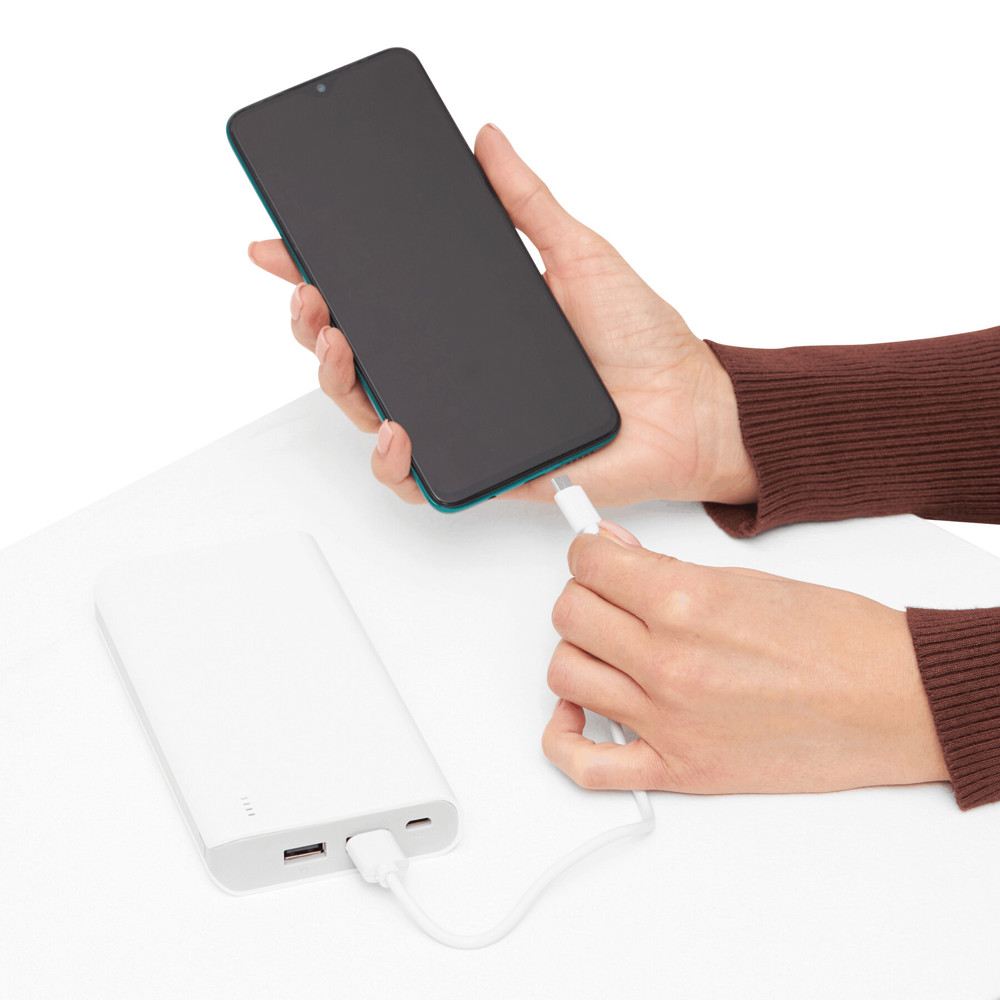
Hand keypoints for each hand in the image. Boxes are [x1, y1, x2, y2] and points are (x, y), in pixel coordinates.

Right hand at [248, 123, 755, 506]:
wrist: (687, 408)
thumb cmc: (642, 340)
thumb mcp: (579, 252)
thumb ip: (526, 201)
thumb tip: (487, 138)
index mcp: (469, 324)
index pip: (381, 298)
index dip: (324, 274)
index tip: (284, 246)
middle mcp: (457, 375)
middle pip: (360, 358)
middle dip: (316, 326)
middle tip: (314, 297)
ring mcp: (466, 423)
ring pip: (372, 415)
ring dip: (339, 384)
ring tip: (341, 349)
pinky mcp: (486, 470)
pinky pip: (419, 479)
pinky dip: (394, 460)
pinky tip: (396, 428)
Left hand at [543, 528, 947, 794]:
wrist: (892, 702)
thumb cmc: (837, 640)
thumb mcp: (746, 578)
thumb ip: (665, 566)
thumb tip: (613, 549)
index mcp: (686, 603)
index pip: (588, 564)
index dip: (586, 553)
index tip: (595, 556)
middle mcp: (669, 662)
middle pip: (570, 615)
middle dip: (584, 595)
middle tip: (608, 596)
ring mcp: (669, 721)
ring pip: (566, 674)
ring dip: (578, 652)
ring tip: (605, 646)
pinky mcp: (680, 769)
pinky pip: (589, 767)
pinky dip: (566, 740)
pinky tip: (577, 715)